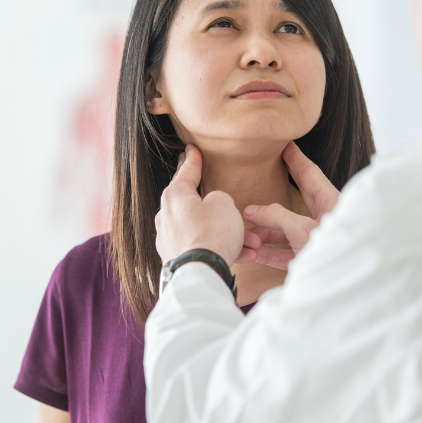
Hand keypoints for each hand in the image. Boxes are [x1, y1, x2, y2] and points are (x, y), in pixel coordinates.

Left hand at [155, 145, 249, 266]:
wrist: (202, 273)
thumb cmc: (212, 234)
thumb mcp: (224, 203)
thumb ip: (219, 198)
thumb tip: (213, 206)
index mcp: (175, 196)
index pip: (185, 172)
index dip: (192, 159)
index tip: (191, 149)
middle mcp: (167, 216)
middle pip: (196, 204)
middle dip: (221, 208)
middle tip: (228, 201)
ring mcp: (170, 239)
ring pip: (206, 230)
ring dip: (230, 234)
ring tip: (254, 242)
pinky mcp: (177, 259)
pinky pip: (204, 248)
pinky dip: (223, 249)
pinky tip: (245, 255)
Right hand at [242, 141, 340, 269]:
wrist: (345, 285)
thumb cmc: (334, 254)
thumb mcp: (302, 230)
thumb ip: (276, 217)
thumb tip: (253, 210)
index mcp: (331, 204)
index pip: (310, 174)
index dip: (295, 159)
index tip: (285, 145)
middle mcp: (325, 221)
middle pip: (296, 201)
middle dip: (275, 195)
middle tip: (263, 176)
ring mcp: (317, 242)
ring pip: (287, 232)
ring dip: (266, 232)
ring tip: (246, 229)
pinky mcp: (310, 261)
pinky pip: (286, 254)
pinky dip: (270, 252)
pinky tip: (255, 251)